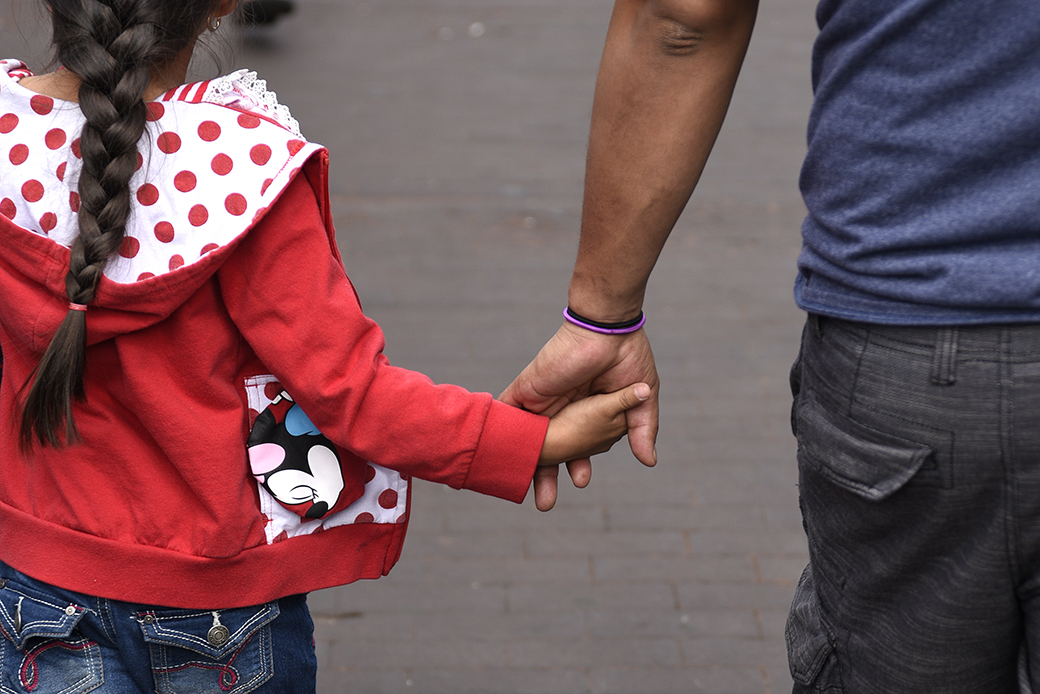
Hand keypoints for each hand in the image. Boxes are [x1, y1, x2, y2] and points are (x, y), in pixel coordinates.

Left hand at [501, 322, 658, 509]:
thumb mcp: (641, 399)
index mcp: (590, 414)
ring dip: (520, 464)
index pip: (578, 448)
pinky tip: (491, 457)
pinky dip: (496, 435)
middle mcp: (564, 411)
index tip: (580, 481)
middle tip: (545, 504)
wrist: (608, 329)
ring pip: (526, 441)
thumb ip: (641, 430)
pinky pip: (504, 416)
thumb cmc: (628, 357)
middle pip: (549, 451)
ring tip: (518, 489)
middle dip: (545, 478)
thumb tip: (650, 461)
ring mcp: (543, 402)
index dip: (577, 467)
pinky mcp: (526, 391)